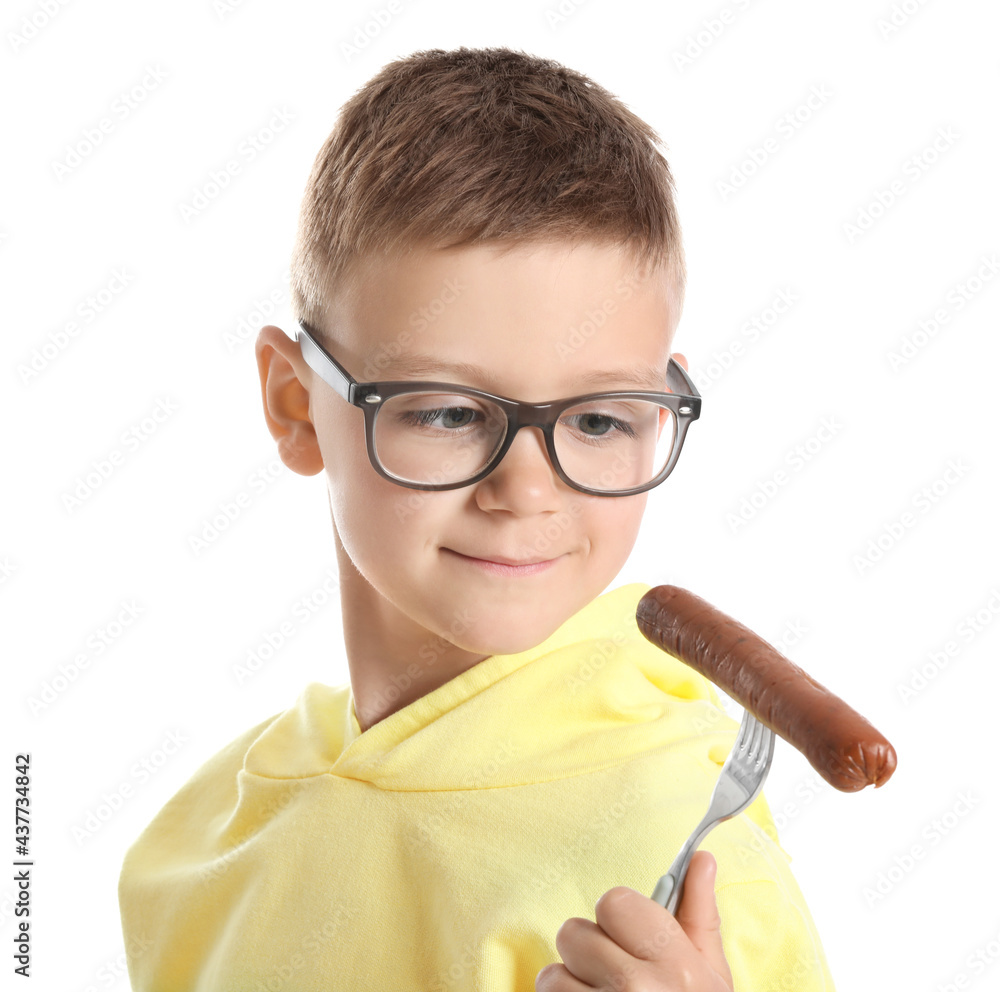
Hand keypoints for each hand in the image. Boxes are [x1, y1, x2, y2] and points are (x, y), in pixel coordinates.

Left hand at [535, 851, 733, 990]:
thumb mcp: (710, 975)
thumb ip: (699, 913)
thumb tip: (701, 857)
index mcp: (674, 964)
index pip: (612, 901)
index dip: (619, 918)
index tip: (632, 939)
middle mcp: (636, 988)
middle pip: (573, 933)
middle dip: (589, 953)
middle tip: (616, 977)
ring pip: (551, 976)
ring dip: (570, 990)